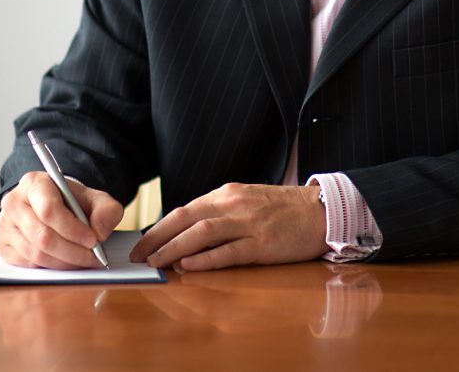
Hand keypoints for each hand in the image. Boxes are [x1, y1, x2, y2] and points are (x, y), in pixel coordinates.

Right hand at [0, 171, 122, 268]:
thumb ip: (106, 210)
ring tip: (84, 261)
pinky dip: (51, 267)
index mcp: (34, 183)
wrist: (57, 207)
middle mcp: (14, 202)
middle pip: (42, 235)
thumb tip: (99, 232)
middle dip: (72, 251)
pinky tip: (67, 262)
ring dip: (64, 262)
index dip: (72, 228)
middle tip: (93, 257)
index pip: (49, 210)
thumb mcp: (97, 199)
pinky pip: (28, 264)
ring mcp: (4, 225)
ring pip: (35, 253)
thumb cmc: (74, 202)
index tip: (93, 240)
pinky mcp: (3, 246)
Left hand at [129, 183, 328, 271]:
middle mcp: (234, 204)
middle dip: (157, 237)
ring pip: (202, 233)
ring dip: (174, 248)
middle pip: (186, 218)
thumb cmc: (282, 209)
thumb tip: (187, 230)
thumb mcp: (247, 200)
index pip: (185, 209)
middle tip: (138, 256)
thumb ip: (220, 212)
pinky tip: (188, 266)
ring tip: (155, 262)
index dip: (160, 227)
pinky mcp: (263, 243)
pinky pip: (228, 251)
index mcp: (227, 193)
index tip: (142, 243)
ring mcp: (249, 223)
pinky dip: (205, 259)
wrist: (320, 210)